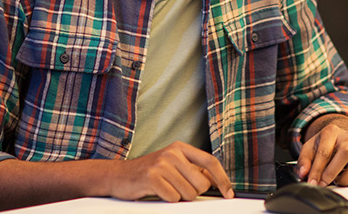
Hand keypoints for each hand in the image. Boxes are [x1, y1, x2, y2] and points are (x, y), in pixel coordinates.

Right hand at [108, 141, 233, 201]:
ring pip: (188, 193)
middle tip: (178, 189)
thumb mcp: (172, 166)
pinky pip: (173, 198)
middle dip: (193, 193)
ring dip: (178, 197)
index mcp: (180, 148)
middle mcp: (172, 153)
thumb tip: (216, 182)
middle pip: (201, 183)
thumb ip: (193, 170)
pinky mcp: (152, 177)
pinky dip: (167, 200)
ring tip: (165, 189)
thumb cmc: (149, 173)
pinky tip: (157, 192)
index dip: (222, 179)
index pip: (210, 162)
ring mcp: (161, 164)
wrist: (118, 176)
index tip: (229, 193)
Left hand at [297, 115, 347, 186]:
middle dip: (332, 173)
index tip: (312, 182)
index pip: (325, 152)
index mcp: (331, 131)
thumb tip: (303, 174)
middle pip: (345, 154)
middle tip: (324, 184)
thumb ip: (304, 161)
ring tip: (337, 180)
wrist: (341, 137)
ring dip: (346, 178)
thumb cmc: (324, 144)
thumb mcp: (310, 148)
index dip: (317, 170)